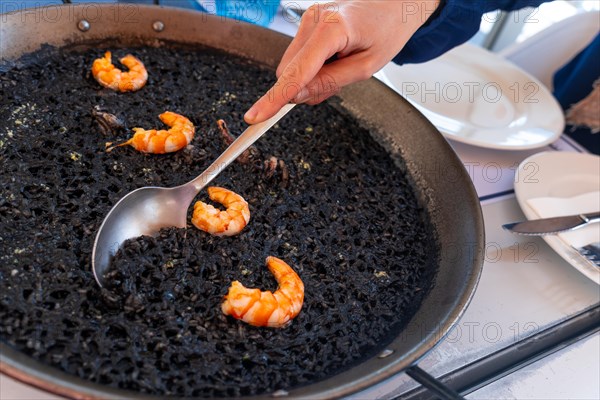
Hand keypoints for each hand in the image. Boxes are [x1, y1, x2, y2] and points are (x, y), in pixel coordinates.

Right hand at [244, 0, 440, 123]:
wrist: (394, 1)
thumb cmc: (387, 30)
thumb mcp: (366, 66)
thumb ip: (330, 82)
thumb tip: (296, 96)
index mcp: (332, 28)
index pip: (296, 72)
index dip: (274, 99)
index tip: (254, 117)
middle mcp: (314, 19)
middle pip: (289, 72)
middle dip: (305, 89)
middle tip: (338, 82)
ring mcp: (308, 18)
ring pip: (292, 67)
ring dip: (310, 78)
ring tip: (341, 65)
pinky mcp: (307, 21)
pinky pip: (298, 57)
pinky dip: (312, 67)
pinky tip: (334, 58)